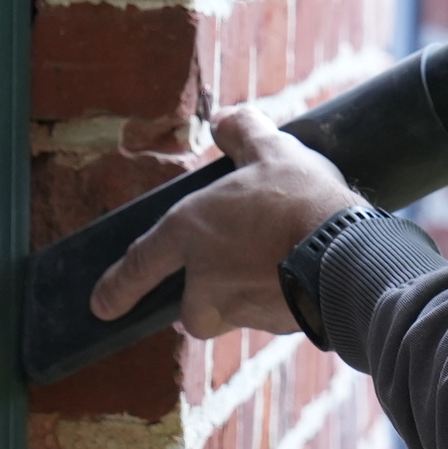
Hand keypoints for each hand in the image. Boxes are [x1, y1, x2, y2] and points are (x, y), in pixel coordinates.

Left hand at [88, 106, 364, 338]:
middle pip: (190, 307)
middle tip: (238, 267)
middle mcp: (205, 278)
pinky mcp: (273, 327)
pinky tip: (307, 274)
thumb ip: (244, 134)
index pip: (140, 263)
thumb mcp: (273, 150)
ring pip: (232, 313)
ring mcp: (238, 308)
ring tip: (286, 261)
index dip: (118, 285)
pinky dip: (281, 301)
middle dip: (206, 297)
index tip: (101, 306)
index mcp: (191, 231)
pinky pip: (269, 317)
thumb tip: (227, 121)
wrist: (346, 253)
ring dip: (249, 295)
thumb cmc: (302, 199)